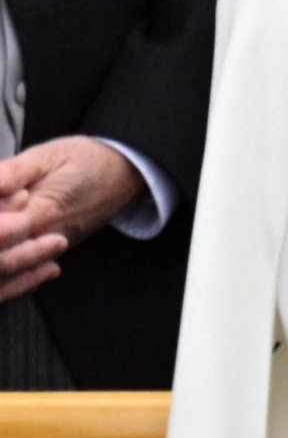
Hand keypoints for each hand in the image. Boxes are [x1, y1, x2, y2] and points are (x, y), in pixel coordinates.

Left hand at [0, 137, 142, 301]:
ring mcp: (49, 249)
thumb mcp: (49, 156)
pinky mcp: (50, 252)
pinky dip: (8, 282)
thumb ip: (13, 172)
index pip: (0, 230)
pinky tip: (1, 276)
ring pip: (8, 273)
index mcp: (42, 210)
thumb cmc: (87, 161)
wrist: (126, 175)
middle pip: (2, 258)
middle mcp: (45, 237)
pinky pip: (22, 277)